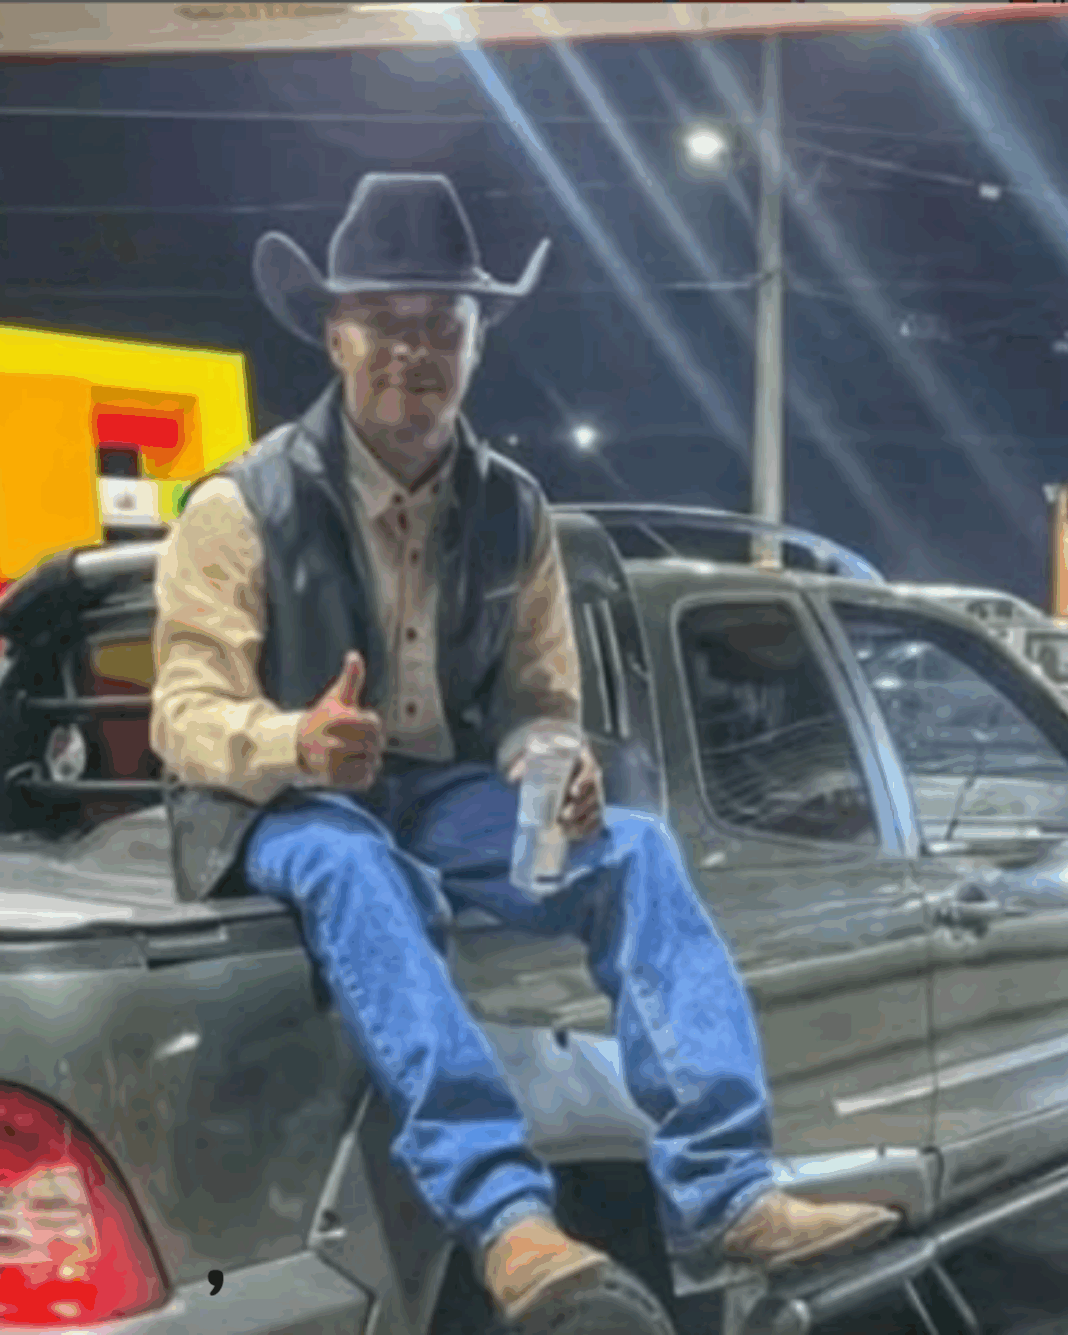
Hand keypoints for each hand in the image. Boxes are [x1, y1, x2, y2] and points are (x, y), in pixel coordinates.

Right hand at [297, 651, 383, 789]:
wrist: (299, 745)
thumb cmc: (324, 718)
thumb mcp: (337, 696)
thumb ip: (350, 678)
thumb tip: (354, 654)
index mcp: (338, 720)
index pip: (374, 725)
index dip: (372, 724)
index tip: (361, 722)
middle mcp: (333, 742)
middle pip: (375, 745)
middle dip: (372, 743)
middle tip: (358, 740)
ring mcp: (332, 763)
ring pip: (372, 763)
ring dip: (369, 759)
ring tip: (354, 753)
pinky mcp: (332, 780)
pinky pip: (365, 780)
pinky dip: (364, 774)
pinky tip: (352, 765)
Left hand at [508, 740, 604, 842]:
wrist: (558, 772)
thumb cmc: (549, 763)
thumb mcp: (538, 758)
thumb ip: (526, 765)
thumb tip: (513, 777)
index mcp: (584, 762)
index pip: (588, 771)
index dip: (583, 782)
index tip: (572, 792)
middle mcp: (593, 780)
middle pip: (592, 794)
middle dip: (579, 807)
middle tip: (563, 816)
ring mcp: (595, 796)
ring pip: (594, 810)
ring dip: (581, 822)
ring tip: (563, 830)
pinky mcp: (594, 812)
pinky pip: (595, 823)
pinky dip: (585, 830)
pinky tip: (571, 836)